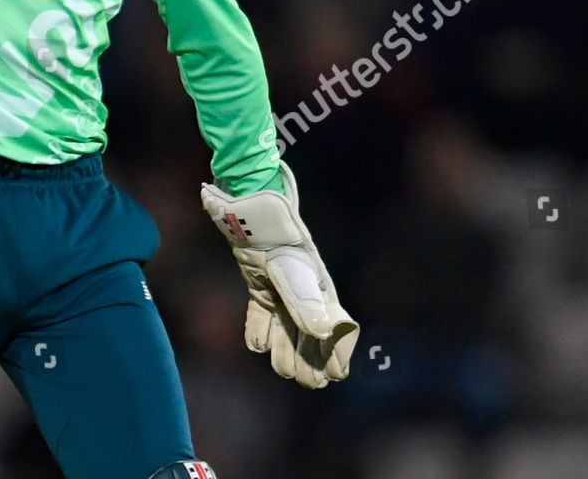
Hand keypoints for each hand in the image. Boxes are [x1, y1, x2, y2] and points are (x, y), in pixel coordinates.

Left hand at [200, 161, 358, 387]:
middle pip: (310, 334)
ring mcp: (279, 288)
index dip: (338, 352)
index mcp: (320, 288)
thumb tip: (321, 334)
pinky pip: (261, 313)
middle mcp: (303, 291)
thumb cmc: (276, 234)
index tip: (335, 374)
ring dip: (285, 350)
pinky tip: (256, 345)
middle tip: (307, 382)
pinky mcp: (258, 284)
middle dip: (310, 359)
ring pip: (286, 328)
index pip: (338, 328)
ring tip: (283, 369)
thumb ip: (302, 300)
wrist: (249, 206)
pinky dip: (259, 330)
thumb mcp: (289, 268)